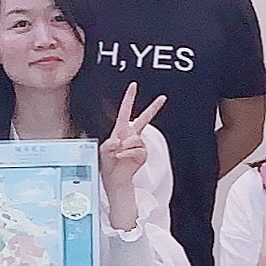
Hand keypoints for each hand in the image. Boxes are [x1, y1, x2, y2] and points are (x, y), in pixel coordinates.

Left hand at [98, 84, 167, 231]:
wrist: (114, 179)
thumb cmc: (107, 164)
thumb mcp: (103, 150)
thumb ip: (109, 143)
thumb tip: (120, 141)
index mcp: (121, 130)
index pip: (125, 111)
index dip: (129, 98)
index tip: (134, 86)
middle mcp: (131, 135)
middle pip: (144, 119)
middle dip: (153, 108)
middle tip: (162, 97)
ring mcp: (138, 144)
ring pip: (135, 138)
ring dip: (125, 147)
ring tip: (119, 154)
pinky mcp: (142, 154)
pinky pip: (137, 149)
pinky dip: (128, 154)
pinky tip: (123, 158)